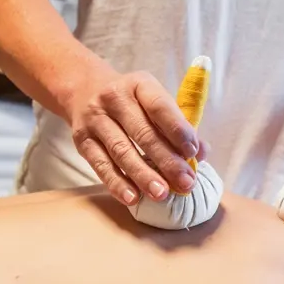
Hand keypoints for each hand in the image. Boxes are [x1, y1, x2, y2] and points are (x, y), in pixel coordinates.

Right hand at [66, 66, 206, 205]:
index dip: (178, 130)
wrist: (84, 90)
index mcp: (139, 84)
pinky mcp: (82, 139)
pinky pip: (100, 165)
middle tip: (185, 183)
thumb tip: (202, 153)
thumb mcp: (155, 101)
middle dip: (167, 161)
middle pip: (143, 133)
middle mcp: (115, 98)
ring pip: (121, 151)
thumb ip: (179, 125)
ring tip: (161, 194)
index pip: (160, 106)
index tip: (193, 153)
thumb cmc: (132, 103)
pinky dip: (117, 183)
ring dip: (143, 175)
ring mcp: (95, 118)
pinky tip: (132, 198)